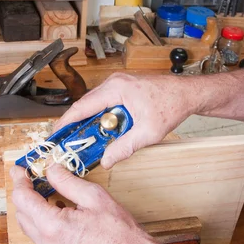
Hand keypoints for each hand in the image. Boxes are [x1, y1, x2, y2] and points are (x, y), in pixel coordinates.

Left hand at [10, 164, 163, 243]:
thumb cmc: (120, 232)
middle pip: (22, 216)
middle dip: (25, 196)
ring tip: (51, 197)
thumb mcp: (94, 196)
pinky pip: (43, 243)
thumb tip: (51, 170)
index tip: (19, 171)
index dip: (20, 181)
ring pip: (31, 230)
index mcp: (54, 227)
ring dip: (35, 212)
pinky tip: (61, 217)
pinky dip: (45, 227)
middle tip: (33, 180)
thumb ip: (67, 181)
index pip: (23, 200)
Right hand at [53, 73, 194, 168]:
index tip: (56, 133)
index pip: (82, 106)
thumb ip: (124, 147)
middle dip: (76, 124)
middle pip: (86, 105)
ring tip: (83, 139)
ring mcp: (119, 84)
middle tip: (67, 141)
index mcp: (117, 88)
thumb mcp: (147, 133)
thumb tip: (106, 160)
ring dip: (90, 121)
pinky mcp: (123, 88)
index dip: (66, 121)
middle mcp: (114, 83)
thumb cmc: (171, 106)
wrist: (188, 94)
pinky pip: (105, 103)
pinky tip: (103, 131)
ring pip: (95, 104)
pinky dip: (101, 117)